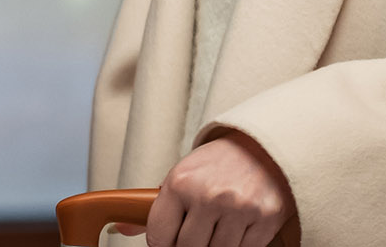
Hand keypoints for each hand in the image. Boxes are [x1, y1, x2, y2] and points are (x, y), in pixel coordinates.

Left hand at [146, 134, 293, 246]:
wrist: (261, 149)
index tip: (168, 242)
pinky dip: (238, 246)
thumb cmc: (216, 166)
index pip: (159, 236)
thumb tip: (120, 228)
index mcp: (180, 182)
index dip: (162, 244)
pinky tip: (236, 229)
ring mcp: (240, 209)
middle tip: (194, 235)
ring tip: (216, 228)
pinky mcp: (265, 220)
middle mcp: (209, 195)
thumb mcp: (180, 177)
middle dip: (188, 246)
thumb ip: (153, 208)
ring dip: (214, 246)